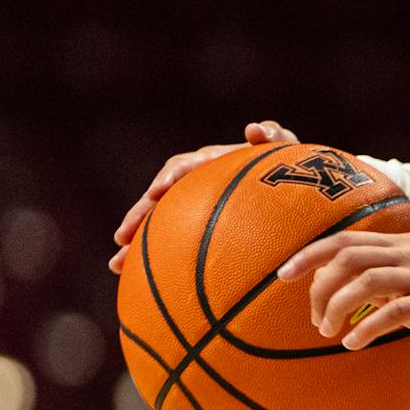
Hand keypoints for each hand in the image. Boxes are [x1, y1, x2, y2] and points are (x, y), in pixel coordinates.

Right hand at [108, 120, 298, 274]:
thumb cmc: (289, 167)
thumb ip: (274, 137)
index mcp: (212, 162)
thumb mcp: (286, 150)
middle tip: (121, 238)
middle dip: (138, 216)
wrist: (292, 189)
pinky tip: (142, 280)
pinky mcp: (197, 226)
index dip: (168, 179)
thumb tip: (254, 129)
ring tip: (117, 265)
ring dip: (137, 242)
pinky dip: (157, 258)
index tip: (156, 194)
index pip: (183, 167)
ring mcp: (194, 204)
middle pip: (158, 198)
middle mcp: (195, 182)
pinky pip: (172, 242)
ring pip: (158, 222)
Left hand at [278, 230, 409, 372]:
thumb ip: (372, 283)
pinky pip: (396, 311)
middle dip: (321, 287)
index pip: (346, 239)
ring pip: (369, 280)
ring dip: (339, 308)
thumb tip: (323, 289)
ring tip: (329, 332)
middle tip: (314, 320)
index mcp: (402, 245)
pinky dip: (367, 327)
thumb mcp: (406, 291)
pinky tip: (354, 343)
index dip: (310, 254)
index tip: (282, 275)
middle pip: (351, 256)